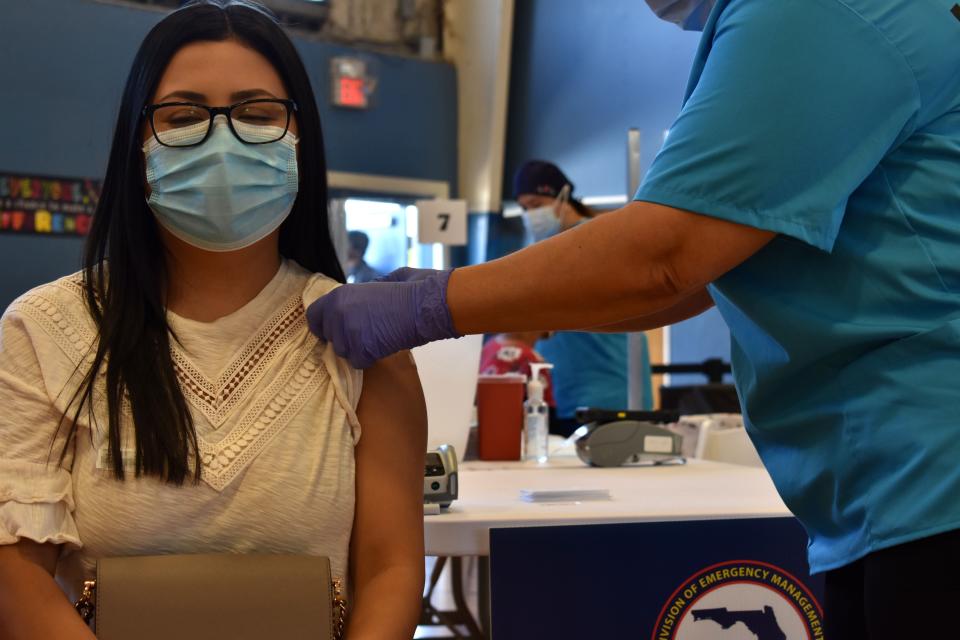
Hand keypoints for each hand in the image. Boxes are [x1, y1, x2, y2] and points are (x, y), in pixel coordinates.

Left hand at [307, 268, 459, 367]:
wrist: (427, 305)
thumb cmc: (410, 288)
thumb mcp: (381, 281)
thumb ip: (364, 291)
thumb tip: (363, 296)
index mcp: (338, 296)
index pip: (313, 317)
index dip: (323, 325)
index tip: (334, 329)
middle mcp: (337, 314)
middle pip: (330, 337)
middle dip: (344, 338)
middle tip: (365, 334)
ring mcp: (349, 334)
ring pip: (343, 352)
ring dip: (357, 349)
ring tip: (376, 339)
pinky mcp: (362, 351)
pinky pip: (358, 362)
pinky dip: (369, 359)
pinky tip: (383, 347)